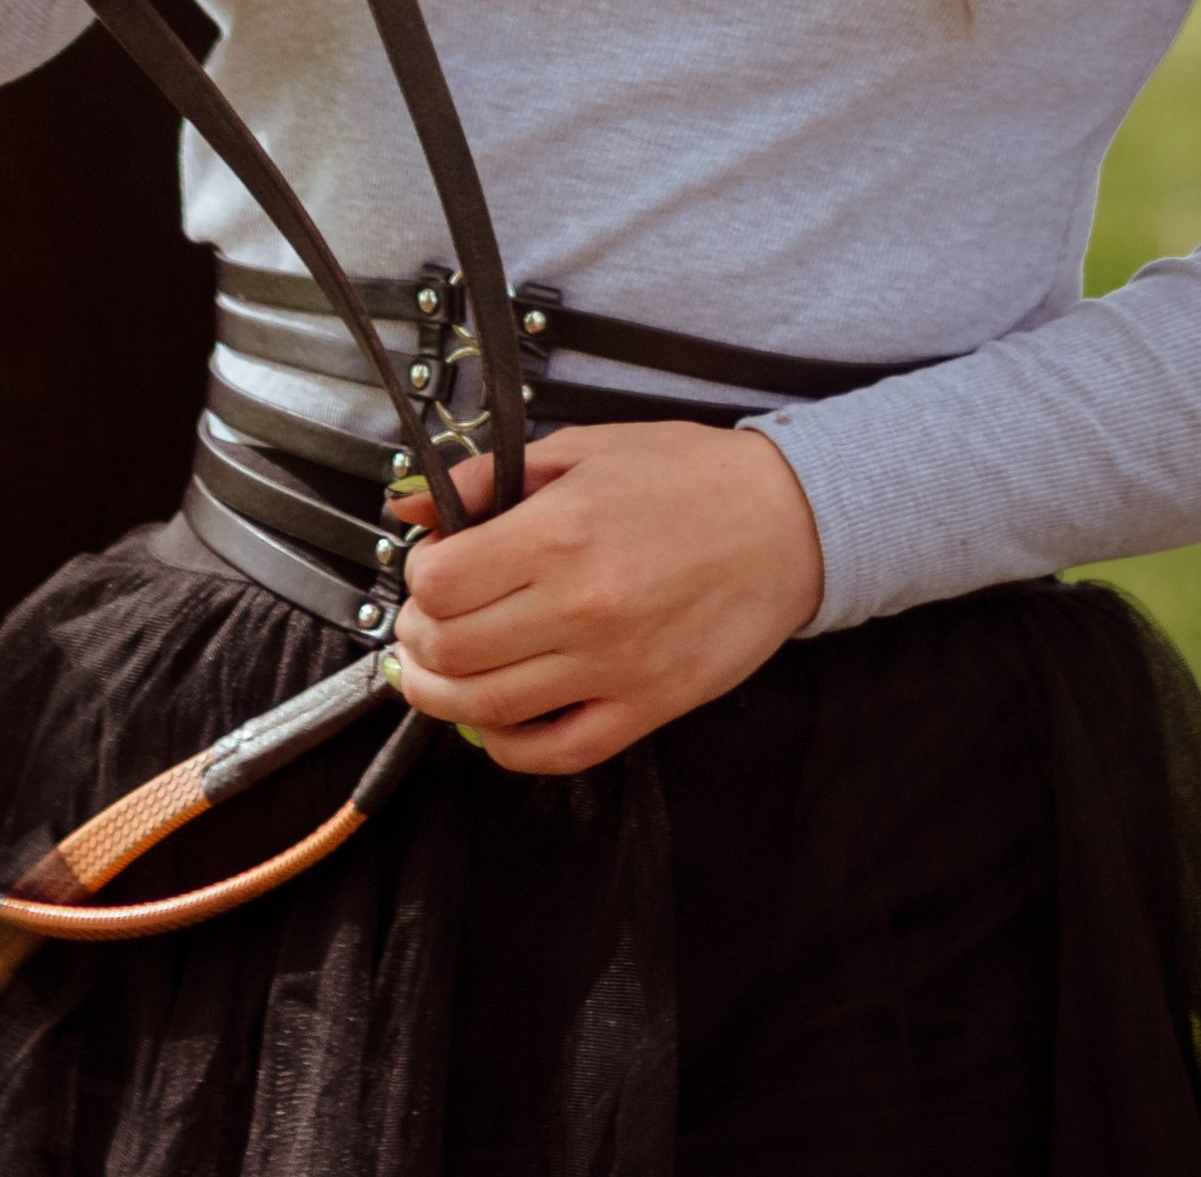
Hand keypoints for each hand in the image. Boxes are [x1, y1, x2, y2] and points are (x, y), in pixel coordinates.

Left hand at [385, 421, 824, 776]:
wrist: (786, 521)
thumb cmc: (688, 477)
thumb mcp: (582, 449)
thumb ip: (489, 476)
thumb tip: (414, 508)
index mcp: (557, 534)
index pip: (439, 584)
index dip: (417, 578)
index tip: (431, 568)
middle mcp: (579, 607)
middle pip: (451, 650)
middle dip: (416, 638)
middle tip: (423, 621)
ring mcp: (614, 667)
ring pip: (487, 709)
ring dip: (441, 696)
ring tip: (434, 672)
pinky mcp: (648, 708)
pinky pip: (556, 752)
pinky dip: (507, 746)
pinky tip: (493, 720)